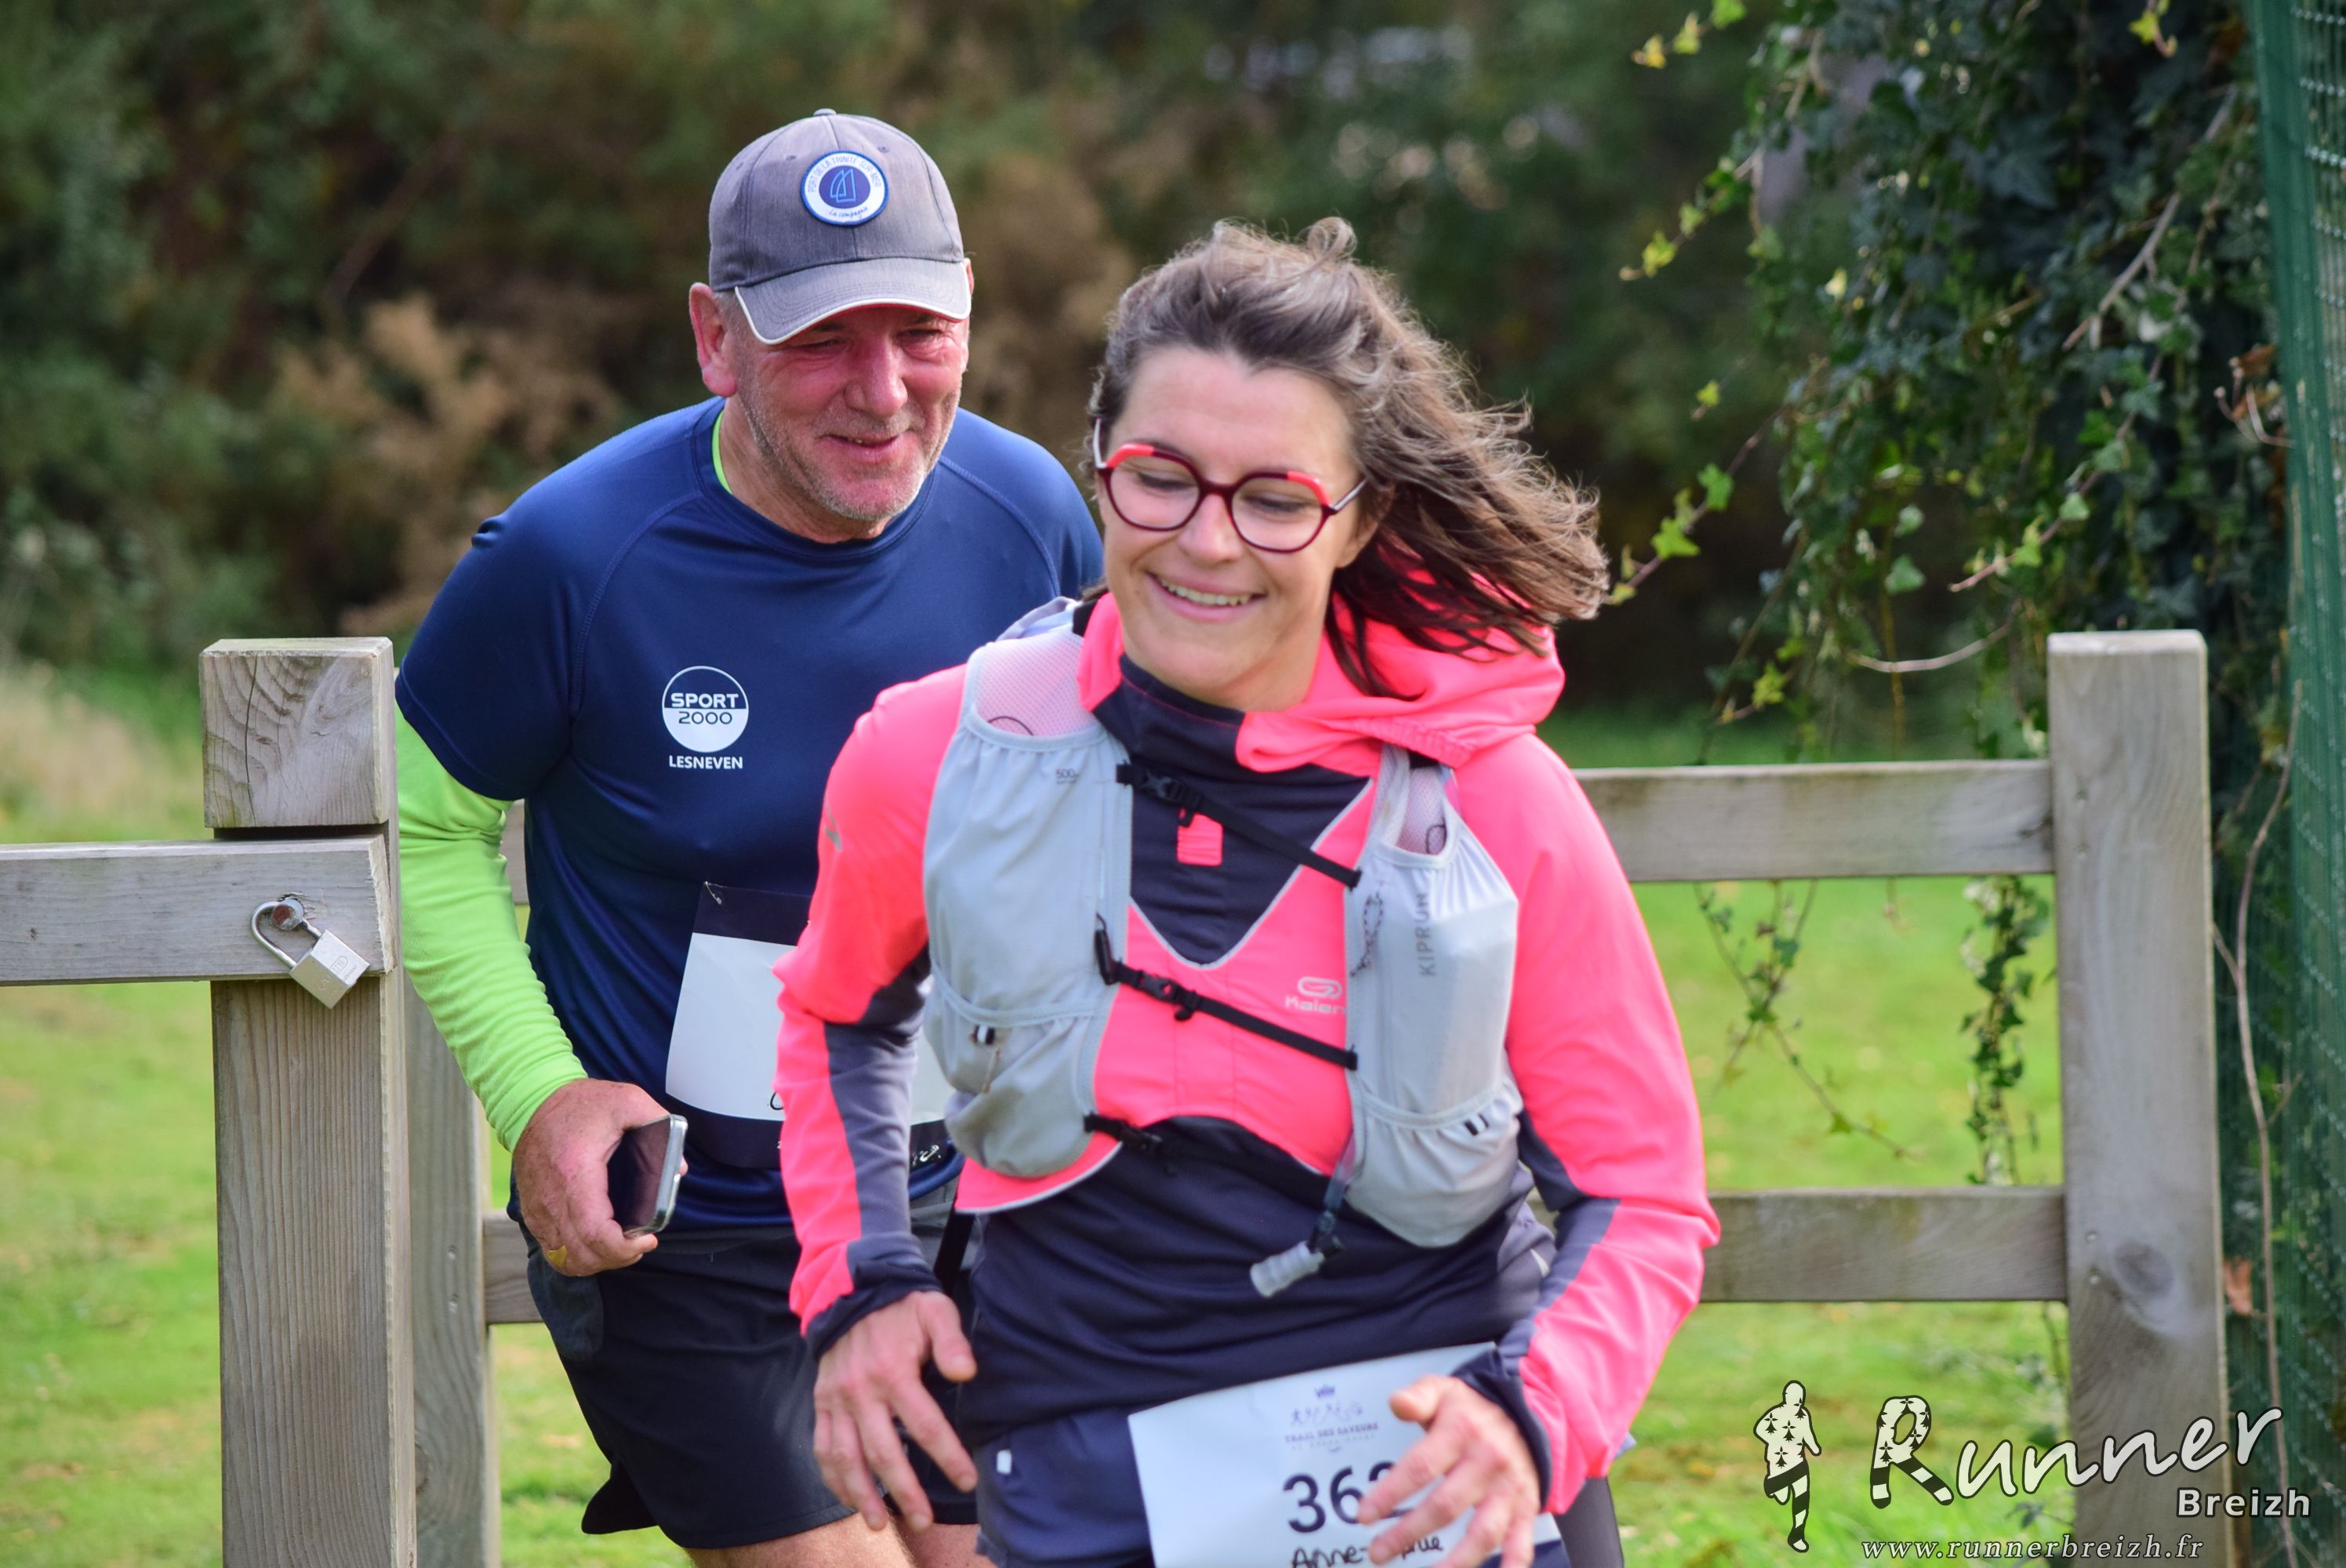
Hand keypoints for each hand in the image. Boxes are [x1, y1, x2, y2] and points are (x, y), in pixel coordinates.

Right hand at [514, 1078, 669, 1276]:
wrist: (532, 1101)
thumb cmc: (580, 1103)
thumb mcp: (627, 1100)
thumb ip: (660, 1124)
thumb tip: (678, 1168)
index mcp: (576, 1173)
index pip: (595, 1233)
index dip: (624, 1248)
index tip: (648, 1240)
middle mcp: (551, 1199)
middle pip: (582, 1254)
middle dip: (617, 1259)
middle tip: (639, 1244)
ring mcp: (538, 1209)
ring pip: (564, 1259)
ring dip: (597, 1262)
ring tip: (621, 1246)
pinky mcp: (532, 1213)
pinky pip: (552, 1251)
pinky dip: (577, 1257)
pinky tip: (598, 1244)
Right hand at [814, 1292, 978, 1531]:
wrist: (851, 1291)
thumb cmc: (902, 1306)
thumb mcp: (934, 1310)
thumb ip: (952, 1342)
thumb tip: (967, 1373)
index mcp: (893, 1372)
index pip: (924, 1424)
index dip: (947, 1455)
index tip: (967, 1479)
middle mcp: (861, 1391)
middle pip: (884, 1452)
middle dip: (905, 1491)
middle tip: (925, 1519)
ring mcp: (837, 1400)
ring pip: (847, 1458)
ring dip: (863, 1494)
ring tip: (881, 1523)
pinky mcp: (821, 1403)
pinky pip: (823, 1447)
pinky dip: (834, 1477)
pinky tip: (850, 1498)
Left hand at [1357, 1376, 1544, 1567]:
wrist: (1527, 1413)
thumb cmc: (1472, 1410)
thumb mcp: (1444, 1390)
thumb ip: (1418, 1397)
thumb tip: (1397, 1403)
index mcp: (1461, 1432)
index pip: (1420, 1467)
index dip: (1390, 1494)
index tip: (1364, 1516)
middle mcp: (1487, 1462)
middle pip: (1444, 1506)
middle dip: (1407, 1533)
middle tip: (1377, 1552)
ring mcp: (1509, 1489)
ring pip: (1483, 1533)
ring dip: (1455, 1561)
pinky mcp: (1525, 1507)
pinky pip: (1520, 1542)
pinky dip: (1510, 1565)